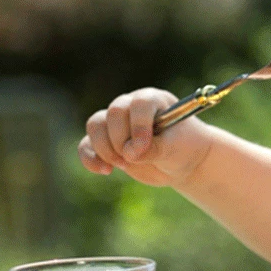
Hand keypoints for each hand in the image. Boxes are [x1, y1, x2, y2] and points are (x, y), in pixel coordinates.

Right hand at [78, 88, 212, 188]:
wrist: (181, 162)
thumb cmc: (183, 147)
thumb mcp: (176, 147)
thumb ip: (154, 148)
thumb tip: (129, 153)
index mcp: (152, 100)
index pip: (139, 104)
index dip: (139, 125)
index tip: (143, 147)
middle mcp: (131, 106)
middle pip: (114, 113)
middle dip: (121, 139)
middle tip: (134, 158)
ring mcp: (116, 123)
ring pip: (95, 125)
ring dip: (105, 148)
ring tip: (124, 164)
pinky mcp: (106, 142)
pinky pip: (86, 145)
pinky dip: (90, 159)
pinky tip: (106, 171)